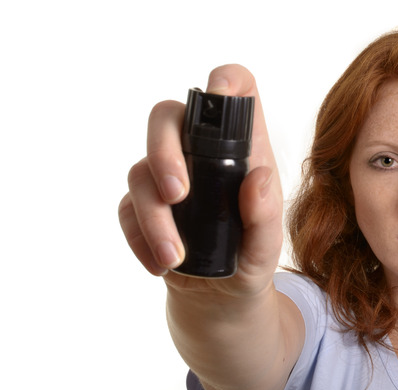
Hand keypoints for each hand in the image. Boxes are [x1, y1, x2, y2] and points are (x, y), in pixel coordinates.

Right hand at [118, 64, 282, 297]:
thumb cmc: (251, 255)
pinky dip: (141, 238)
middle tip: (179, 195)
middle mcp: (200, 152)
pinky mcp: (142, 206)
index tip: (220, 93)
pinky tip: (161, 264)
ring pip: (141, 170)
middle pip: (167, 117)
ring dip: (154, 215)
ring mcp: (167, 176)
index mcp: (241, 148)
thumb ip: (265, 213)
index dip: (227, 82)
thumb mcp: (267, 243)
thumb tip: (258, 178)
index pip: (235, 92)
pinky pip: (127, 209)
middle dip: (164, 151)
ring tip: (175, 256)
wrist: (221, 297)